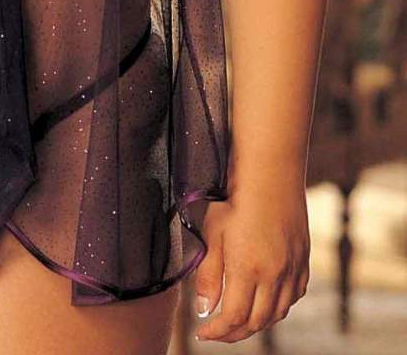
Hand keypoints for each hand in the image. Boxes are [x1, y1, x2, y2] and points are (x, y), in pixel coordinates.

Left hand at [190, 184, 309, 343]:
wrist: (270, 175)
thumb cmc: (235, 200)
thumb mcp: (213, 234)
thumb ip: (209, 276)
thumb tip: (205, 310)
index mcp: (248, 269)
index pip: (234, 318)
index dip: (218, 332)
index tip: (203, 333)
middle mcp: (274, 275)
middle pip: (257, 322)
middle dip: (235, 333)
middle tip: (218, 332)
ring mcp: (292, 269)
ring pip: (277, 313)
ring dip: (257, 323)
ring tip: (239, 321)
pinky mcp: (303, 261)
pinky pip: (294, 296)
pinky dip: (278, 307)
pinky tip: (265, 302)